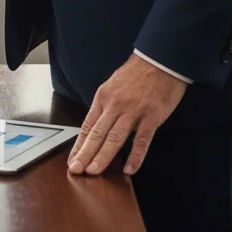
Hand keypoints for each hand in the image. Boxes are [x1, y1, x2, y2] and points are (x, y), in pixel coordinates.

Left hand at [67, 54, 187, 176]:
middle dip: (85, 154)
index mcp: (103, 97)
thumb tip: (98, 126)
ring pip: (115, 138)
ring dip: (103, 157)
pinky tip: (129, 169)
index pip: (88, 126)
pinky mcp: (151, 117)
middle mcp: (115, 105)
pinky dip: (135, 156)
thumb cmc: (137, 73)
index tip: (73, 159)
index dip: (80, 144)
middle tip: (76, 169)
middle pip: (97, 134)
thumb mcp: (113, 85)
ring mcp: (133, 111)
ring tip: (94, 171)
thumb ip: (106, 105)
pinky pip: (142, 140)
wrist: (158, 60)